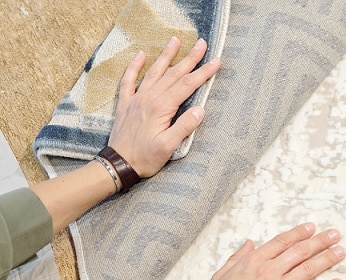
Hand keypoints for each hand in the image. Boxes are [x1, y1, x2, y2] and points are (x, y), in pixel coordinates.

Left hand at [107, 37, 221, 176]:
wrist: (118, 164)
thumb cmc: (146, 158)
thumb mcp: (169, 146)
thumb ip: (184, 127)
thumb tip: (200, 110)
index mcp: (161, 108)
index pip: (187, 85)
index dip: (203, 73)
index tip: (216, 62)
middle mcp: (148, 99)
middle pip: (173, 74)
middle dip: (189, 58)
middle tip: (201, 43)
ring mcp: (136, 99)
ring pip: (154, 72)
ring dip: (166, 55)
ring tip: (175, 40)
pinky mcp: (126, 104)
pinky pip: (129, 80)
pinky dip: (134, 66)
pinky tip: (140, 55)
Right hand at [197, 223, 344, 279]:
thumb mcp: (221, 274)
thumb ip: (237, 257)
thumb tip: (249, 243)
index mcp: (253, 261)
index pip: (281, 242)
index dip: (299, 233)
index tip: (312, 227)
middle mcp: (269, 271)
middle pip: (300, 252)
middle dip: (320, 241)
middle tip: (335, 235)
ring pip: (308, 270)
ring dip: (327, 259)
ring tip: (341, 252)